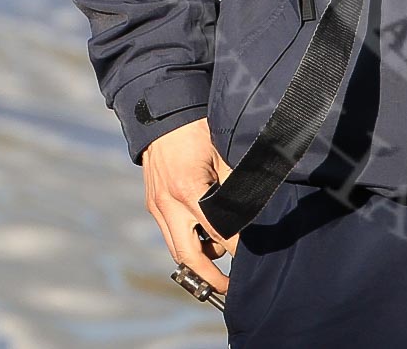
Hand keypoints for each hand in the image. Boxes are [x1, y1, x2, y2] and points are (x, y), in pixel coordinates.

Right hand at [142, 117, 237, 294]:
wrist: (164, 116)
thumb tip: (253, 212)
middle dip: (209, 277)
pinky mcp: (153, 204)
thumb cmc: (199, 131)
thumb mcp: (224, 154)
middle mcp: (169, 203)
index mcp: (189, 189)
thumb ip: (237, 185)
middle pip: (189, 254)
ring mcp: (157, 206)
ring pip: (176, 249)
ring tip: (220, 268)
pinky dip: (187, 244)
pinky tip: (205, 242)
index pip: (217, 232)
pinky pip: (170, 234)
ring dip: (197, 262)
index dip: (236, 249)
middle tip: (229, 289)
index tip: (251, 261)